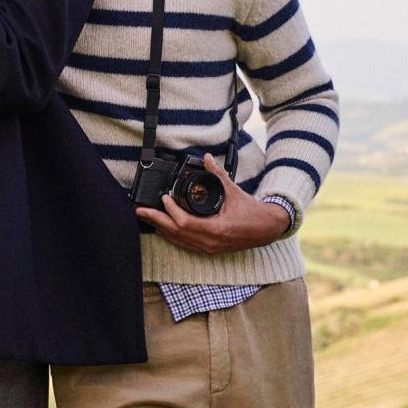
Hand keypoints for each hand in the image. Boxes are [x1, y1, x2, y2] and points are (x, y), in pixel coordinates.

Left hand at [135, 153, 289, 253]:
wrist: (268, 229)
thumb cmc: (253, 212)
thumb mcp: (235, 191)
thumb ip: (218, 175)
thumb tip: (207, 158)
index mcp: (216, 229)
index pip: (184, 223)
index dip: (171, 211)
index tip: (163, 198)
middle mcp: (209, 242)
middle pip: (175, 233)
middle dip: (155, 220)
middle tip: (140, 210)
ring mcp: (208, 248)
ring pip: (178, 240)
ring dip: (160, 228)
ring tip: (146, 217)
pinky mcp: (208, 249)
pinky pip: (184, 244)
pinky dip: (171, 235)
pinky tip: (162, 227)